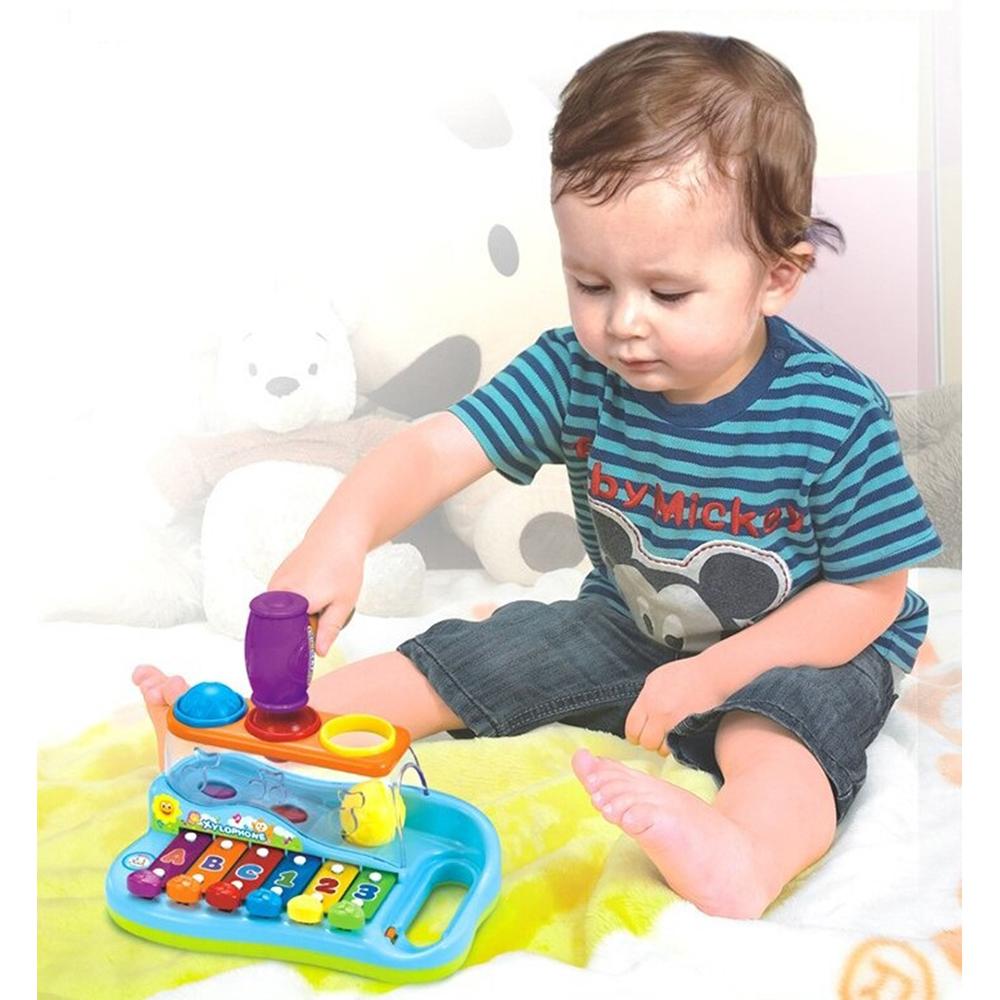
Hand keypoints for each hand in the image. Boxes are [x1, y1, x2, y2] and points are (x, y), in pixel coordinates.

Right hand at [268, 537, 364, 656]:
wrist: (336, 536)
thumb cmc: (343, 566)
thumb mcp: (344, 602)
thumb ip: (330, 629)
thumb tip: (319, 653)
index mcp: (298, 601)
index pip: (289, 637)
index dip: (299, 645)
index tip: (310, 648)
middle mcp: (280, 593)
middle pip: (283, 627)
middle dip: (300, 629)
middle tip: (320, 618)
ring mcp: (274, 585)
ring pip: (281, 614)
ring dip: (296, 616)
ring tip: (317, 602)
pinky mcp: (274, 579)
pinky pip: (279, 603)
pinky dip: (292, 605)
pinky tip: (309, 594)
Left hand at [625, 654, 728, 755]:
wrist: (712, 675)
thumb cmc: (686, 673)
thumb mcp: (656, 679)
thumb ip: (645, 697)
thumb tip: (640, 713)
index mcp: (648, 700)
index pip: (631, 728)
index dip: (634, 735)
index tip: (638, 736)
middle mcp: (659, 713)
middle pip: (646, 742)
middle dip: (650, 742)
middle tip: (655, 738)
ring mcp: (675, 724)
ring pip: (662, 749)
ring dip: (665, 746)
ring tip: (670, 737)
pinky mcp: (690, 731)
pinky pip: (678, 748)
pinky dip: (678, 746)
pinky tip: (680, 738)